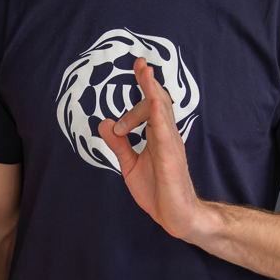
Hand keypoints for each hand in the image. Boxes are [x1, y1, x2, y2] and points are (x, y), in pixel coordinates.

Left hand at [96, 57, 209, 241]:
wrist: (176, 217)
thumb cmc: (158, 191)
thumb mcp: (130, 165)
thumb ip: (118, 144)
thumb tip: (103, 123)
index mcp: (157, 136)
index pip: (149, 105)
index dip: (144, 85)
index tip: (137, 66)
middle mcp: (166, 136)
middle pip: (158, 101)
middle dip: (149, 81)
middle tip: (140, 62)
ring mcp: (171, 145)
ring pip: (162, 112)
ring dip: (152, 91)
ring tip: (146, 72)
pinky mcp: (171, 158)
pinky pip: (165, 133)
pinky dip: (158, 116)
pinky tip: (152, 103)